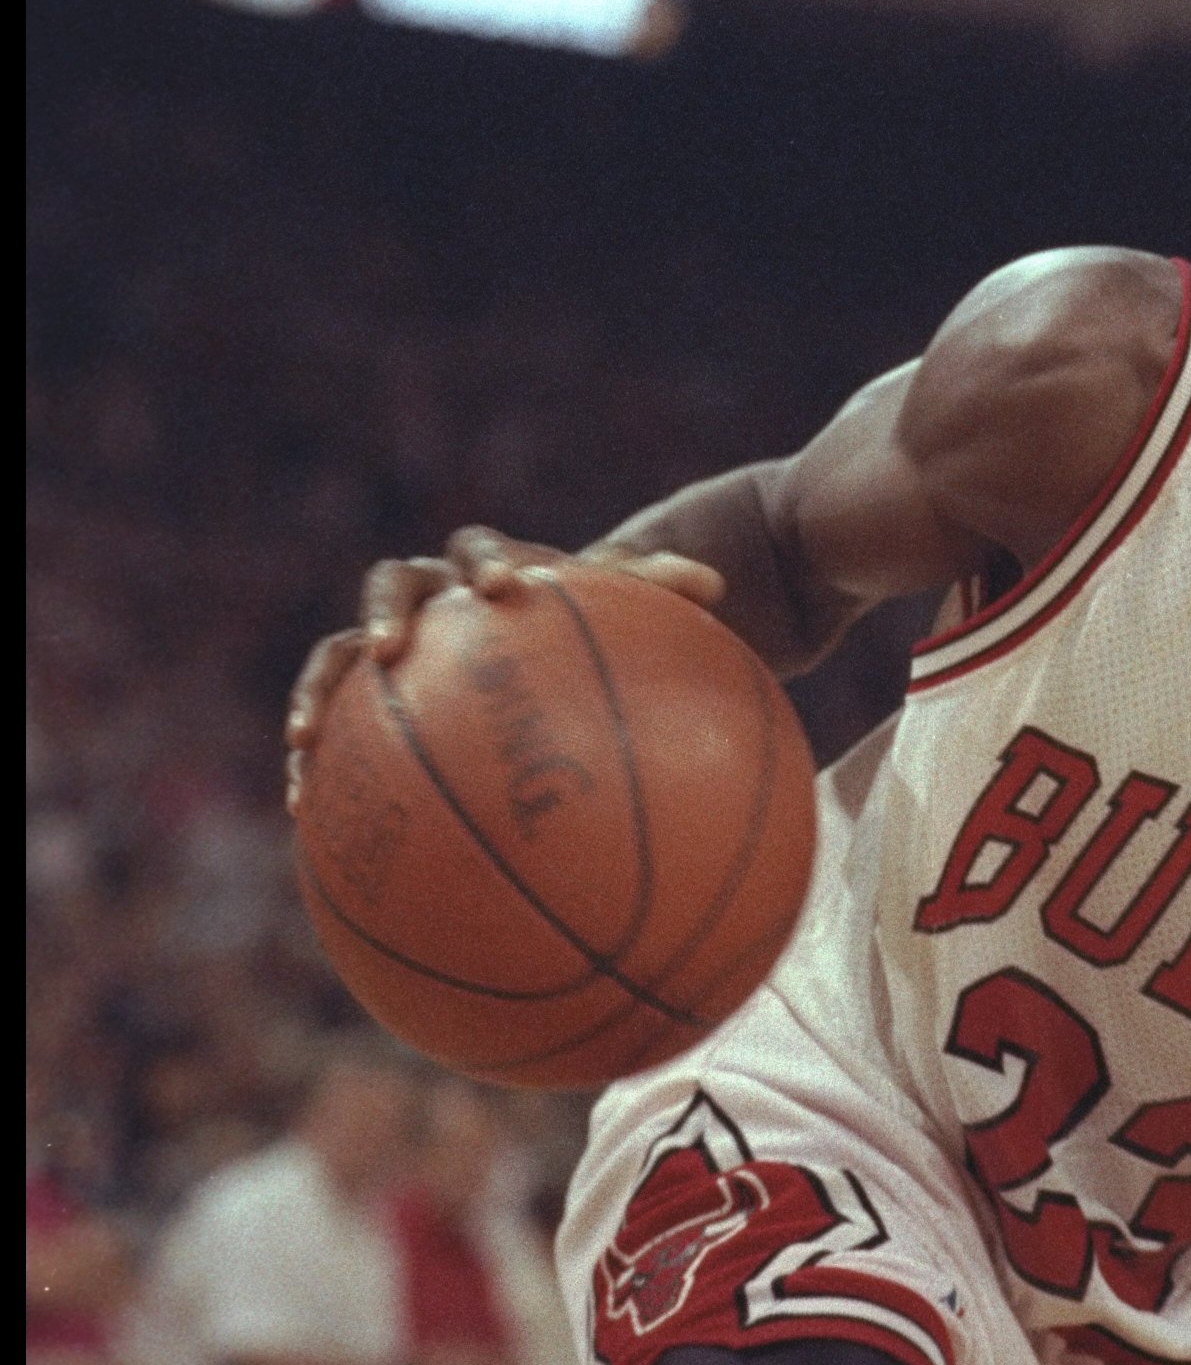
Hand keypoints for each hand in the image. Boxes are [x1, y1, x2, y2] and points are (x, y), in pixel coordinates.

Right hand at [284, 526, 727, 811]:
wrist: (541, 664)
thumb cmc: (592, 641)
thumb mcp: (629, 626)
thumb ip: (658, 597)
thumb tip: (715, 584)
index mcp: (484, 572)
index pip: (476, 549)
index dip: (483, 564)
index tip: (501, 594)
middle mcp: (428, 603)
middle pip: (388, 586)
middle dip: (385, 615)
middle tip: (390, 650)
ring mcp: (388, 655)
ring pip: (334, 659)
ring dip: (316, 692)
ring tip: (305, 742)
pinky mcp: (362, 709)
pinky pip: (332, 736)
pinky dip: (315, 769)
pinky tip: (301, 815)